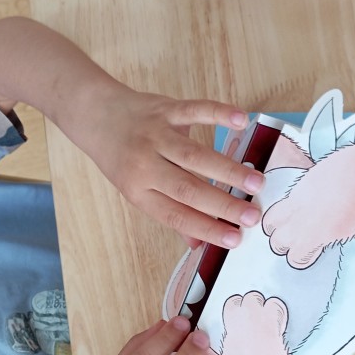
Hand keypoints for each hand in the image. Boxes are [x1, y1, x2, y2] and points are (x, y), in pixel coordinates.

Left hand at [83, 86, 264, 248]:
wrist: (98, 117)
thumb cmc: (123, 159)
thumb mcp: (137, 190)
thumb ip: (170, 212)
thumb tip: (199, 245)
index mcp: (138, 191)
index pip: (175, 215)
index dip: (205, 228)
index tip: (235, 239)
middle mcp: (145, 165)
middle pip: (187, 189)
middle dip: (222, 205)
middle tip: (253, 216)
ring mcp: (156, 135)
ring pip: (194, 155)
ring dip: (228, 170)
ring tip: (256, 183)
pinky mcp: (166, 109)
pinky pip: (194, 110)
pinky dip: (219, 114)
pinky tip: (242, 121)